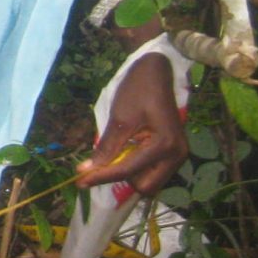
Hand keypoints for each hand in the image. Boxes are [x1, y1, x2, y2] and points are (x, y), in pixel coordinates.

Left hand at [77, 53, 185, 196]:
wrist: (155, 71)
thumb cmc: (137, 90)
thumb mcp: (119, 119)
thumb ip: (106, 148)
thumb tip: (85, 171)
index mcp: (164, 145)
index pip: (127, 170)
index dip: (102, 176)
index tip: (80, 181)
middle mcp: (176, 155)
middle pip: (145, 186)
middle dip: (122, 179)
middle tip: (101, 164)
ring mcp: (177, 154)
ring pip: (151, 182)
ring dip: (130, 175)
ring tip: (114, 154)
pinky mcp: (173, 152)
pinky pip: (154, 170)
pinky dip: (137, 168)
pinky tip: (124, 152)